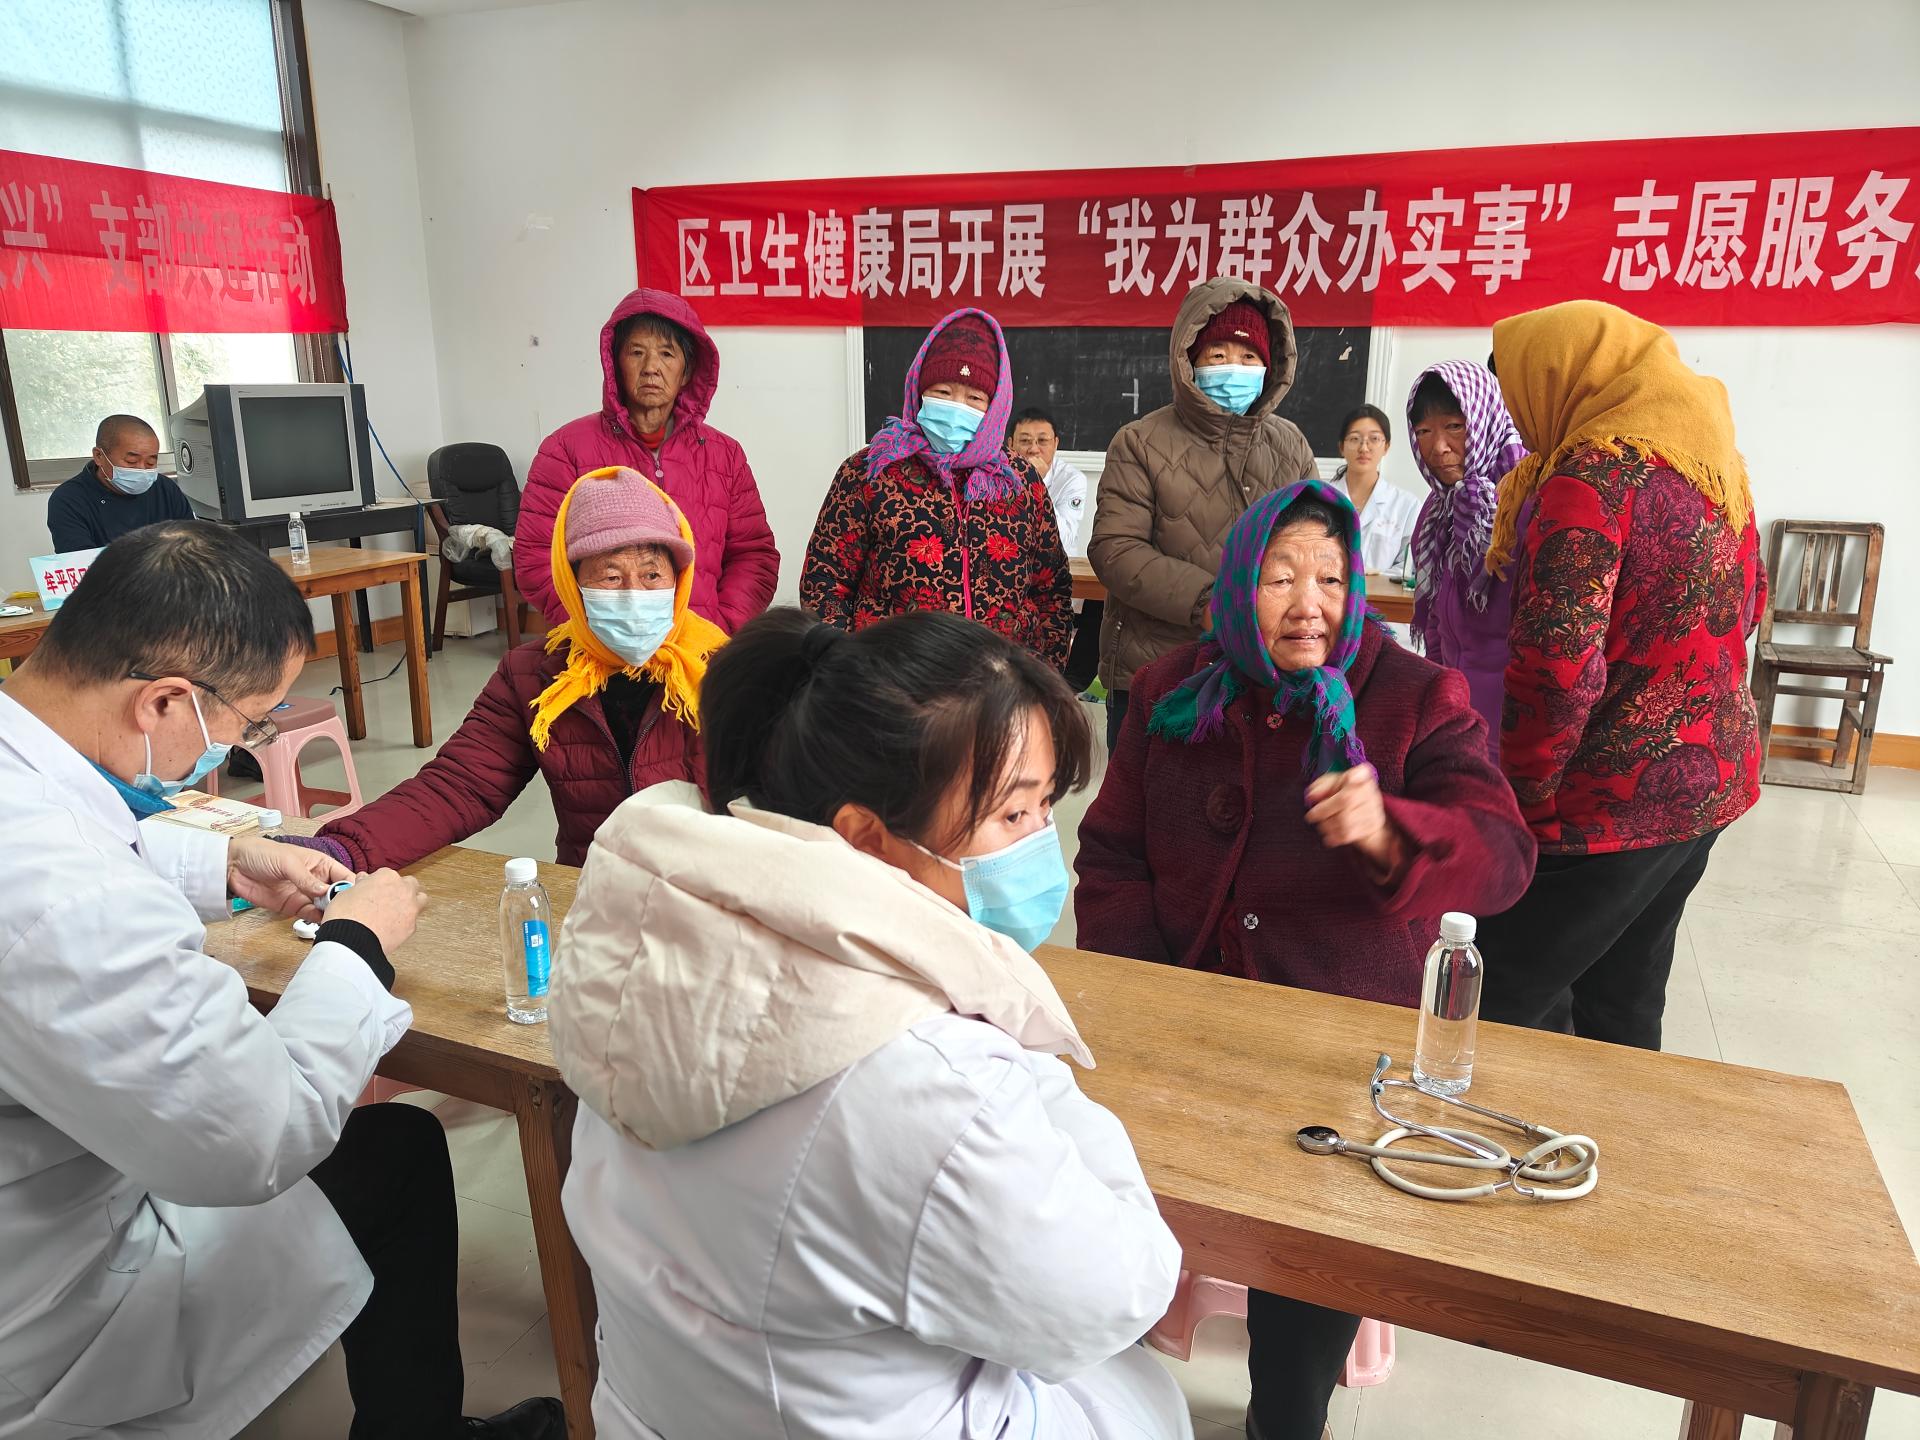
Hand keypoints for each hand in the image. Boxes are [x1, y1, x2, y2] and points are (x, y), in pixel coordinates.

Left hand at [228, 835, 350, 920]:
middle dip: (342, 902)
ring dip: (331, 913)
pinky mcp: (292, 907)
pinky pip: (309, 915)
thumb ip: (306, 878)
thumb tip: (324, 892)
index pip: (343, 874)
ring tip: (336, 918)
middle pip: (337, 893)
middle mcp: (316, 879)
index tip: (355, 896)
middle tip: (345, 911)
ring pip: (325, 906)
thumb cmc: (261, 854)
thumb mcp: (287, 861)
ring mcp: (305, 894)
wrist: (233, 867)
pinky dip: (317, 920)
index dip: (351, 885)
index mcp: (319, 863)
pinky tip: (322, 922)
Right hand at [323, 869, 428, 953]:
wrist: (352, 941)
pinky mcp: (412, 927)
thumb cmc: (346, 916)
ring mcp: (410, 908)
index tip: (373, 890)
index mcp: (387, 877)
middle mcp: (403, 890)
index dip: (379, 883)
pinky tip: (392, 928)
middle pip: (409, 884)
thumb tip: (362, 884)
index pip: (387, 874)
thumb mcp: (345, 893)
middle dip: (400, 889)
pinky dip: (405, 923)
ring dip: (410, 903)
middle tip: (386, 899)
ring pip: (419, 899)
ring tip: (394, 912)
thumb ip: (360, 886)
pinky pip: (413, 921)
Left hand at [1303, 764, 1404, 878]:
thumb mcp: (1332, 785)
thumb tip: (1311, 795)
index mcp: (1361, 777)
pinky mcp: (1372, 827)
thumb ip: (1321, 786)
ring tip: (1322, 825)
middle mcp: (1370, 792)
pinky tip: (1329, 837)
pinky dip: (1334, 837)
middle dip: (1323, 810)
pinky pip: (1349, 835)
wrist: (1365, 817)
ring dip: (1327, 825)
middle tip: (1311, 816)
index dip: (1356, 776)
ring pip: (1345, 821)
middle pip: (1346, 800)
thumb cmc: (1344, 796)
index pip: (1362, 773)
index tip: (1351, 777)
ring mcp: (1373, 810)